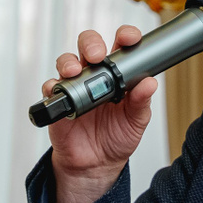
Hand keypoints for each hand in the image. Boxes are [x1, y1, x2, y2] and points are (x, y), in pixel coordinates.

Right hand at [45, 25, 155, 202]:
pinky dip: (53, 85)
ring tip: (75, 71)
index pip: (120, 47)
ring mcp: (75, 86)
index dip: (124, 36)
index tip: (129, 38)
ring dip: (69, 62)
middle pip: (89, 46)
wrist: (96, 165)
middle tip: (97, 55)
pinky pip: (51, 87)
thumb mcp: (136, 121)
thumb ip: (142, 101)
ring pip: (67, 61)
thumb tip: (150, 83)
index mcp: (117, 74)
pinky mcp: (59, 101)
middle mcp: (94, 75)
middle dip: (92, 44)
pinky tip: (58, 89)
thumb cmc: (117, 138)